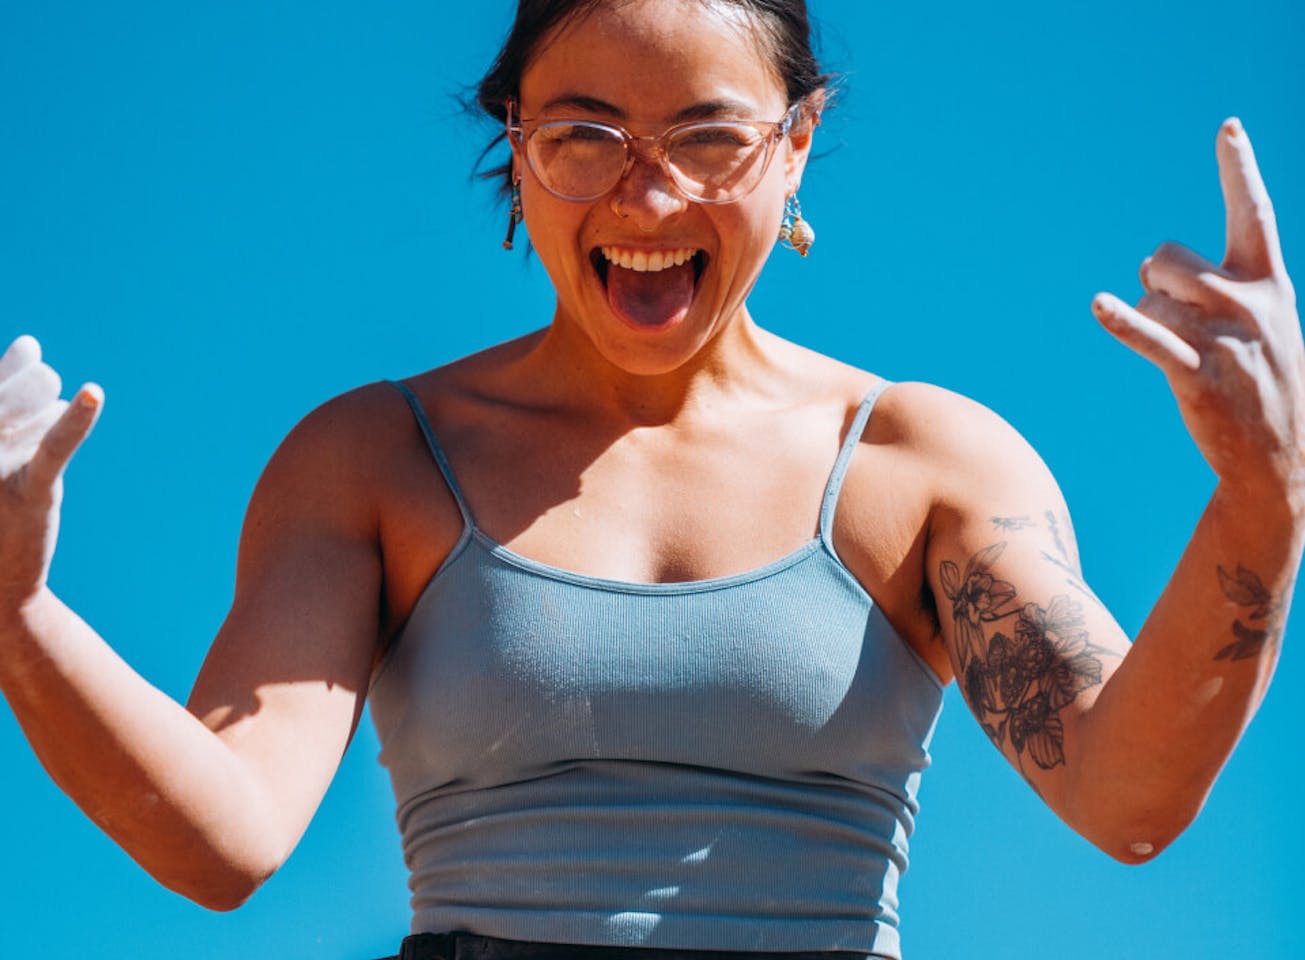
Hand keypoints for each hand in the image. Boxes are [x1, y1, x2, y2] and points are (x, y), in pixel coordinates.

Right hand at [0, 336, 102, 610]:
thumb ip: (6, 385)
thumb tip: (31, 345)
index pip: (5, 373)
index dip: (16, 372)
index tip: (24, 373)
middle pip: (28, 384)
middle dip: (37, 389)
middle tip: (33, 415)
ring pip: (45, 407)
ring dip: (51, 421)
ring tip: (29, 447)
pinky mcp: (27, 490)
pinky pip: (53, 446)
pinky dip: (74, 422)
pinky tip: (91, 395)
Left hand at [1092, 119, 1302, 501]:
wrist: (1281, 458)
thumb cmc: (1261, 379)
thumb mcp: (1260, 324)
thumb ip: (1214, 285)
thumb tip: (1149, 266)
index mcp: (1271, 284)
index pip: (1254, 214)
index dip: (1239, 169)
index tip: (1228, 128)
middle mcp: (1251, 304)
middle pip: (1169, 258)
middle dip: (1155, 279)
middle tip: (1174, 312)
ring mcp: (1226, 341)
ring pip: (1153, 299)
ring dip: (1149, 318)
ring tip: (1182, 350)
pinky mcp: (1197, 376)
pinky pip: (1150, 339)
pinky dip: (1124, 322)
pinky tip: (1101, 307)